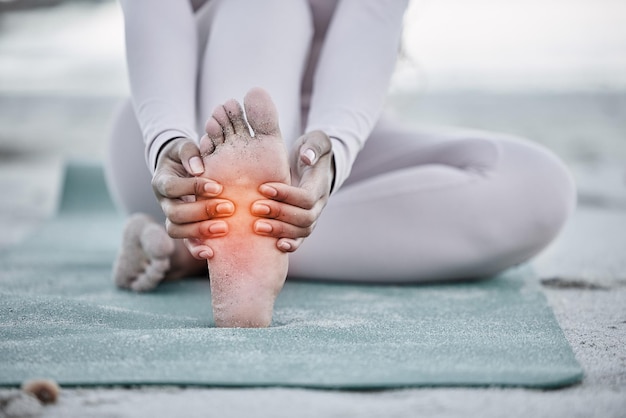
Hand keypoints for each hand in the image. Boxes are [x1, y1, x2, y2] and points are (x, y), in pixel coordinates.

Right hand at [151, 137, 233, 241]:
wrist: (183, 166)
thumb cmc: (186, 155)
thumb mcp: (184, 146)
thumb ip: (190, 152)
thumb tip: (198, 168)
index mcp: (161, 181)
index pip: (171, 188)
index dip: (193, 189)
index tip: (217, 187)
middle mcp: (164, 202)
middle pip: (175, 213)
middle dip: (202, 212)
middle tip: (228, 207)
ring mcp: (172, 217)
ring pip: (177, 230)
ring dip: (200, 231)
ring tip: (225, 228)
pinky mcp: (183, 228)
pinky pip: (186, 242)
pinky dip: (196, 249)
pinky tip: (212, 252)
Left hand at [251, 130, 333, 251]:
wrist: (314, 163)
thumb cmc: (311, 150)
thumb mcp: (316, 140)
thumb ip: (314, 146)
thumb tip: (307, 158)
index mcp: (320, 185)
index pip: (307, 197)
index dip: (286, 195)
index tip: (263, 188)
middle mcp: (319, 204)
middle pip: (305, 218)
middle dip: (279, 214)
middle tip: (255, 208)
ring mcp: (312, 216)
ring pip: (302, 231)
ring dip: (279, 231)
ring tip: (256, 227)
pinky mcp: (303, 223)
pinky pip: (300, 239)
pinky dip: (290, 245)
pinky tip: (275, 246)